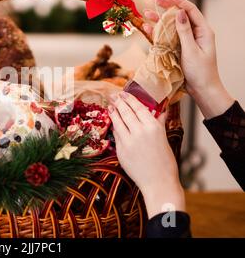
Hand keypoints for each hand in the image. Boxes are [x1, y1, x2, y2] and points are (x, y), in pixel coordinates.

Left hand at [108, 91, 184, 217]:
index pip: (138, 107)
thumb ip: (158, 123)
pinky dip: (115, 127)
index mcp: (153, 127)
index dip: (129, 99)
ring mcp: (128, 141)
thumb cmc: (165, 162)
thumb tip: (161, 110)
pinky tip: (114, 122)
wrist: (158, 183)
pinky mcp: (121, 151)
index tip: (124, 93)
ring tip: (110, 106)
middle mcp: (140, 132)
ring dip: (113, 112)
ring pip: (118, 122)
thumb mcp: (164, 138)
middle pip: (126, 112)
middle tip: (113, 95)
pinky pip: (116, 135)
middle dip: (118, 102)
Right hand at [143, 0, 233, 118]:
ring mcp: (185, 41)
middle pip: (179, 15)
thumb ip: (184, 32)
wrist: (202, 90)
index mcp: (203, 31)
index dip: (176, 1)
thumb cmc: (200, 72)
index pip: (189, 10)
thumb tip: (179, 13)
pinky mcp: (177, 49)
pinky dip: (157, 33)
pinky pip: (166, 38)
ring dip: (159, 19)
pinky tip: (147, 28)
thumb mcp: (192, 51)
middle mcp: (194, 33)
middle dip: (166, 6)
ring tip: (147, 12)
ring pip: (171, 26)